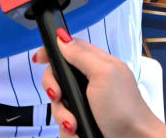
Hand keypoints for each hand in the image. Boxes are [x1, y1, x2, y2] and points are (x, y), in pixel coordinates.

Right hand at [35, 34, 165, 137]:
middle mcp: (88, 82)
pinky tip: (77, 131)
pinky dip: (67, 130)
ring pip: (57, 103)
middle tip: (58, 96)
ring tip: (74, 124)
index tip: (40, 59)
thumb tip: (62, 37)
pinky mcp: (82, 121)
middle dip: (53, 89)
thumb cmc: (126, 109)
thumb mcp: (103, 74)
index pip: (67, 49)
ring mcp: (85, 103)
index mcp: (96, 64)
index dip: (51, 53)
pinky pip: (62, 123)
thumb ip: (81, 55)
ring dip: (62, 115)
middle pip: (57, 77)